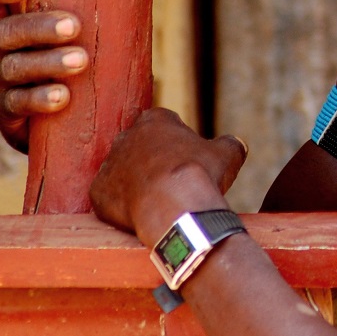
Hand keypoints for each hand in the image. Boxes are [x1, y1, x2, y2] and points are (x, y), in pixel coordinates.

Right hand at [0, 0, 88, 151]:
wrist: (62, 121)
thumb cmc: (77, 62)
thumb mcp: (76, 36)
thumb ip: (89, 15)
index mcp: (11, 21)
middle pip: (6, 32)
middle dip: (39, 27)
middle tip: (75, 26)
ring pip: (14, 67)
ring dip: (48, 63)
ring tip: (80, 61)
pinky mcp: (1, 112)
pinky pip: (16, 103)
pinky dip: (40, 98)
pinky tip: (62, 96)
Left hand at [90, 108, 248, 246]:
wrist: (175, 208)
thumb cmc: (200, 175)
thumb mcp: (226, 154)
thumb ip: (230, 144)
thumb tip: (238, 144)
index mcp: (155, 120)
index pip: (164, 123)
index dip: (177, 140)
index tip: (187, 158)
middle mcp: (127, 137)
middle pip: (139, 145)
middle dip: (152, 159)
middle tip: (171, 180)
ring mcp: (110, 164)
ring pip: (123, 172)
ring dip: (136, 182)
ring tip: (157, 201)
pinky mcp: (98, 192)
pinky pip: (110, 197)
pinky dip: (123, 206)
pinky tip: (142, 215)